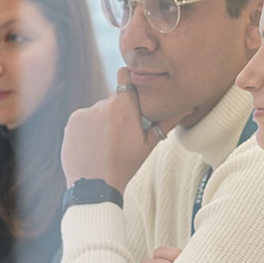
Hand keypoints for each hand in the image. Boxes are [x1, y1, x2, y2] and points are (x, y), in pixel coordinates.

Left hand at [60, 68, 165, 190]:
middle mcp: (105, 105)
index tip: (132, 89)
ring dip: (103, 120)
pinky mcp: (73, 120)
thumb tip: (189, 107)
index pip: (125, 76)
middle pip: (113, 98)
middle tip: (121, 133)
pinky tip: (92, 144)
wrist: (94, 186)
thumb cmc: (125, 165)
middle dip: (118, 109)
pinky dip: (88, 127)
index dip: (129, 81)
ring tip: (105, 143)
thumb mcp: (149, 144)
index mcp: (125, 109)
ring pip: (98, 109)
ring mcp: (87, 112)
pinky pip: (84, 117)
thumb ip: (167, 121)